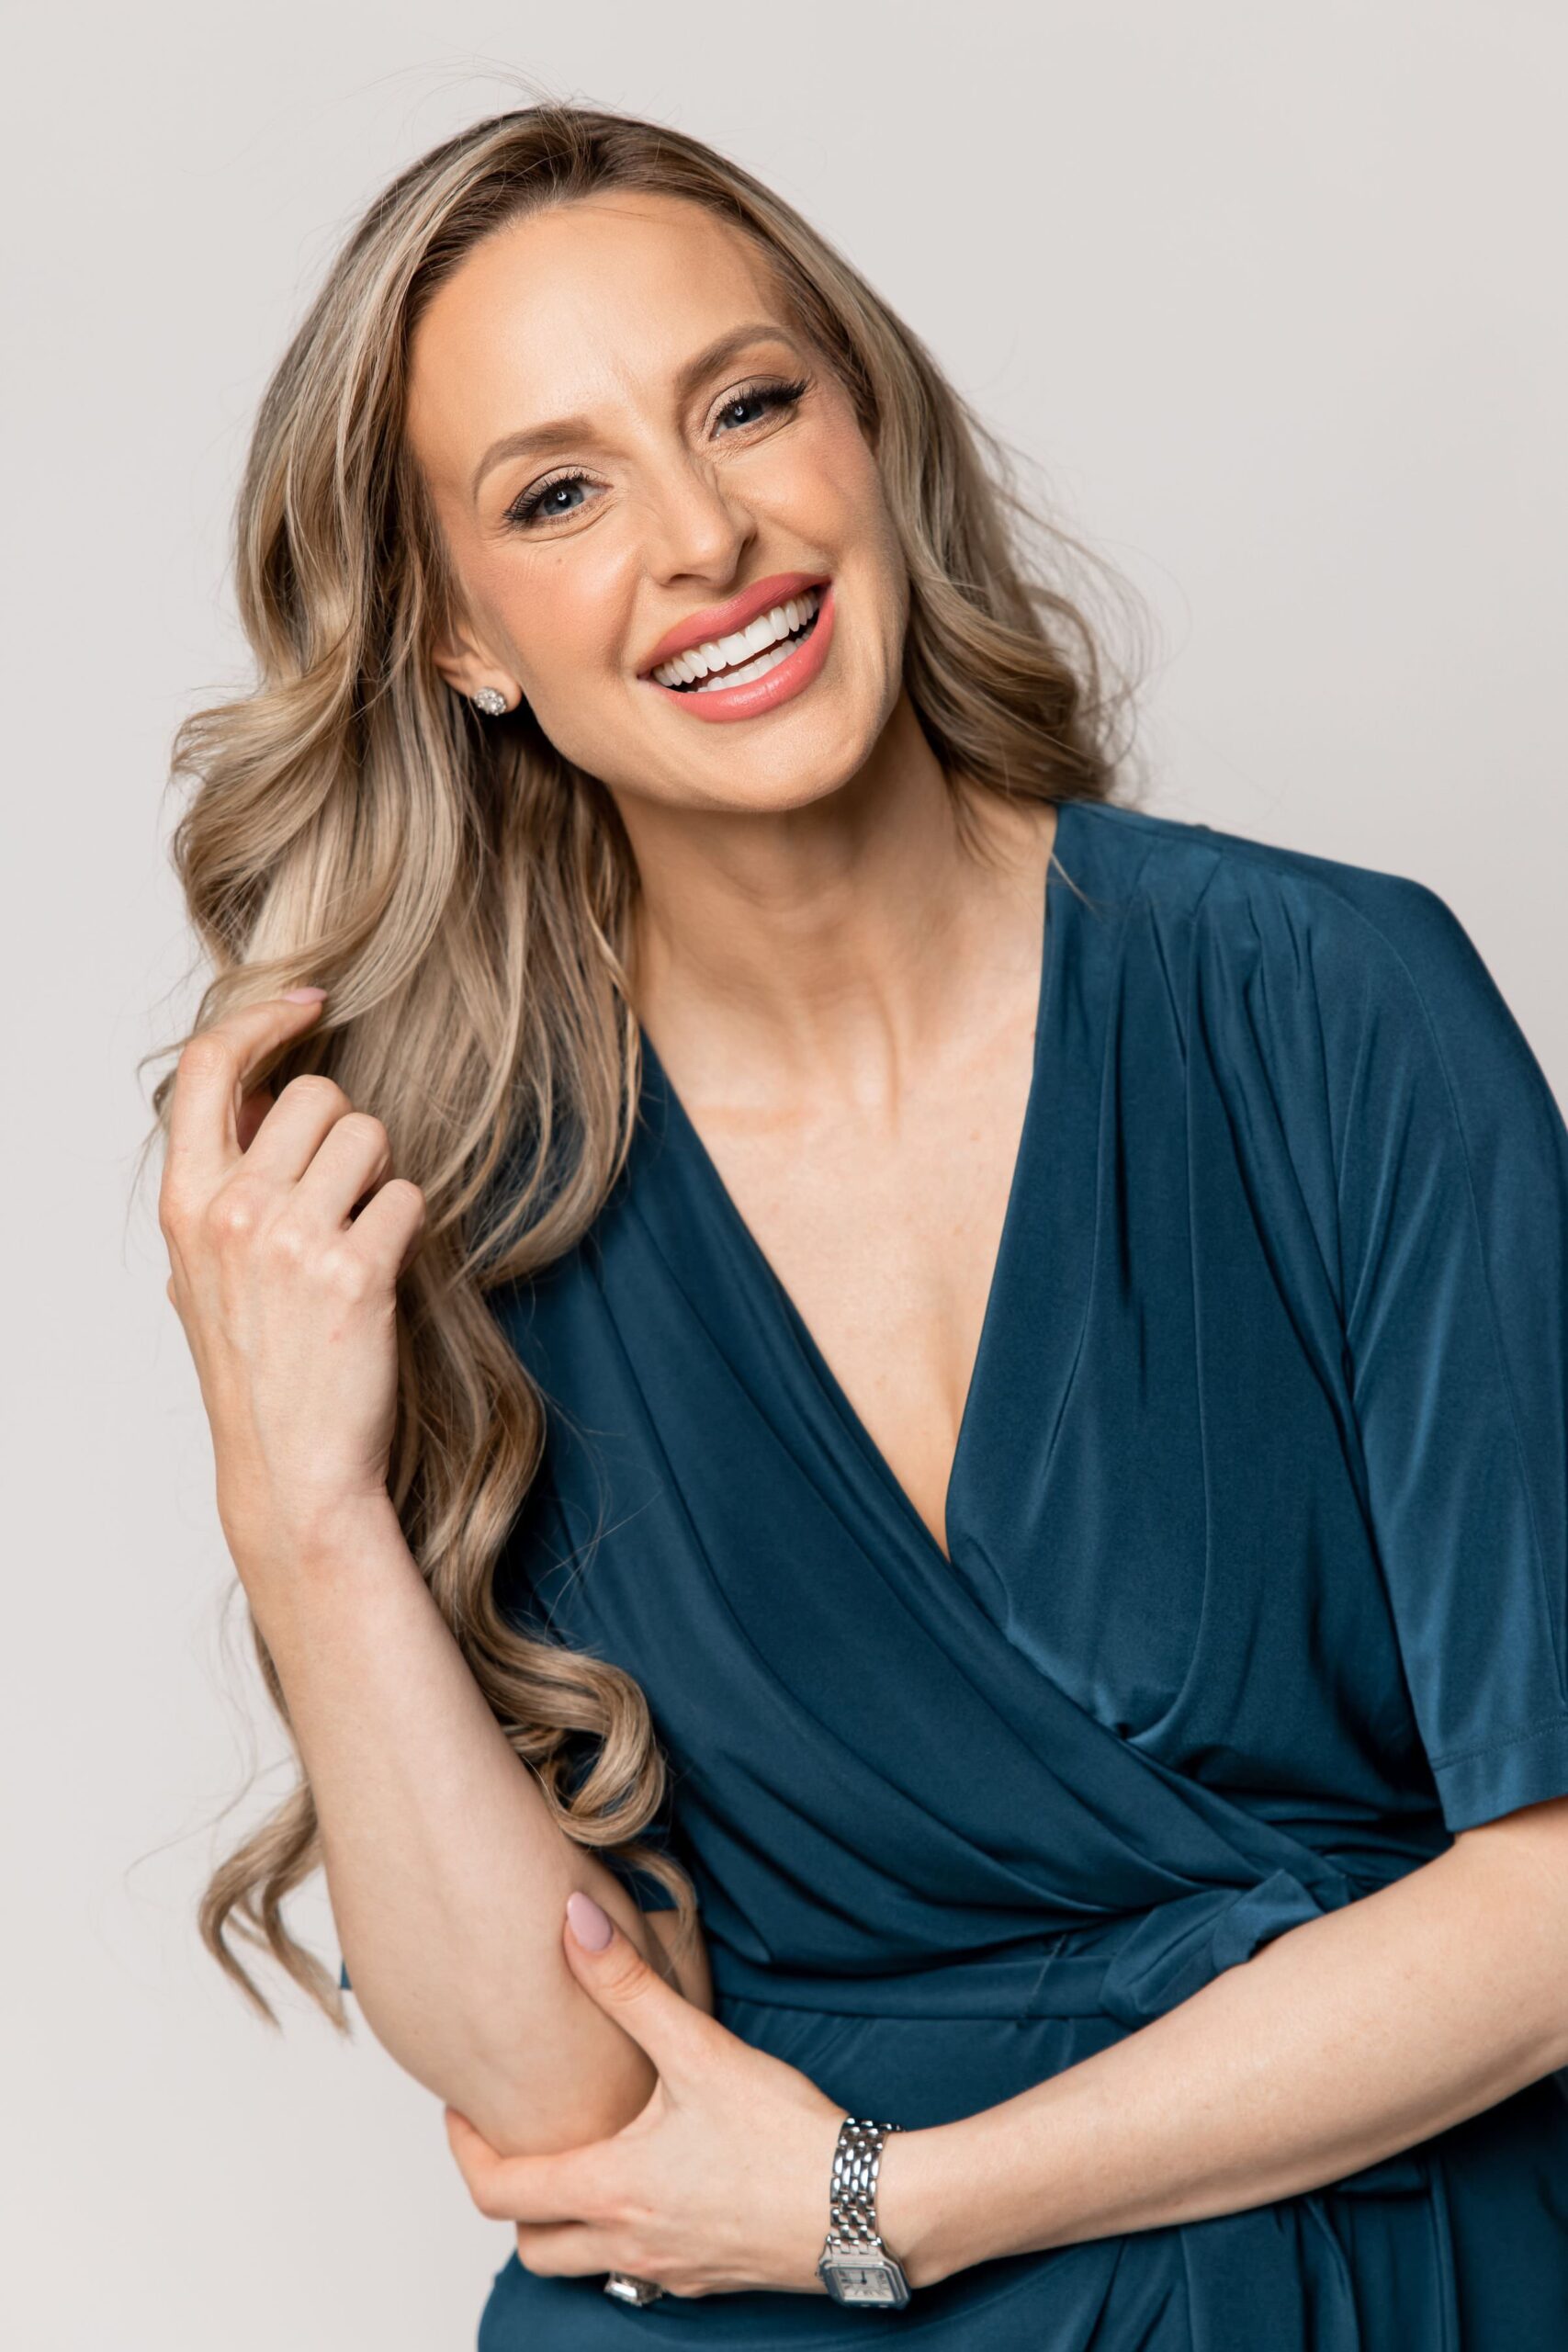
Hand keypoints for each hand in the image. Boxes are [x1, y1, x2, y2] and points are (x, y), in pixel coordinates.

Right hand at [159, 988, 426, 1580]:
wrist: (293, 1468)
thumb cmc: (259, 1367)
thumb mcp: (207, 1269)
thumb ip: (224, 1181)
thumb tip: (266, 1089)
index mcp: (187, 1202)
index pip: (206, 1066)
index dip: (261, 1018)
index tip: (307, 1003)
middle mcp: (232, 1211)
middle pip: (315, 1094)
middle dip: (344, 1131)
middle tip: (341, 1198)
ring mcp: (293, 1240)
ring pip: (369, 1135)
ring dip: (380, 1177)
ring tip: (358, 1239)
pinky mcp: (357, 1272)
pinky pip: (408, 1195)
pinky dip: (409, 1226)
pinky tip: (383, 1273)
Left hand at [442, 1890, 854, 2299]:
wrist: (868, 2210)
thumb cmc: (785, 2137)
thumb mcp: (699, 2050)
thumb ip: (628, 1986)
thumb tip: (573, 1921)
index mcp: (611, 2188)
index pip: (498, 2191)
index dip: (465, 2150)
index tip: (463, 2110)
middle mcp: (628, 2243)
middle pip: (529, 2246)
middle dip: (511, 2197)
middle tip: (514, 2140)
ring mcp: (669, 2270)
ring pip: (585, 2263)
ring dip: (567, 2222)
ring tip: (581, 2157)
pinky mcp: (709, 2279)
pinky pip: (640, 2270)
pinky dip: (622, 2234)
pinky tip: (652, 2186)